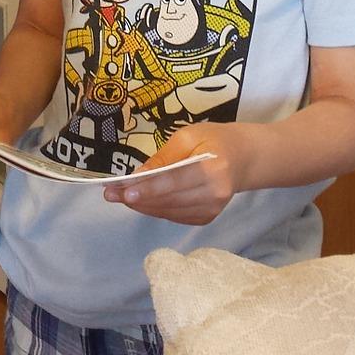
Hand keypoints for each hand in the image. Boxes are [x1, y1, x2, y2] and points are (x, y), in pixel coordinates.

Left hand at [104, 123, 241, 225]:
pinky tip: (142, 201)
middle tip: (110, 194)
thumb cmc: (214, 140)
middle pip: (169, 200)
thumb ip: (163, 158)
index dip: (148, 189)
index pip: (174, 182)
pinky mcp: (207, 217)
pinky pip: (175, 216)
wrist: (244, 158)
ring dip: (143, 206)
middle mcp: (214, 194)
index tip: (123, 192)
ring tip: (120, 196)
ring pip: (169, 212)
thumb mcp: (188, 136)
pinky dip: (157, 209)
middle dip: (137, 199)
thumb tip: (136, 176)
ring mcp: (212, 210)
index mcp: (213, 169)